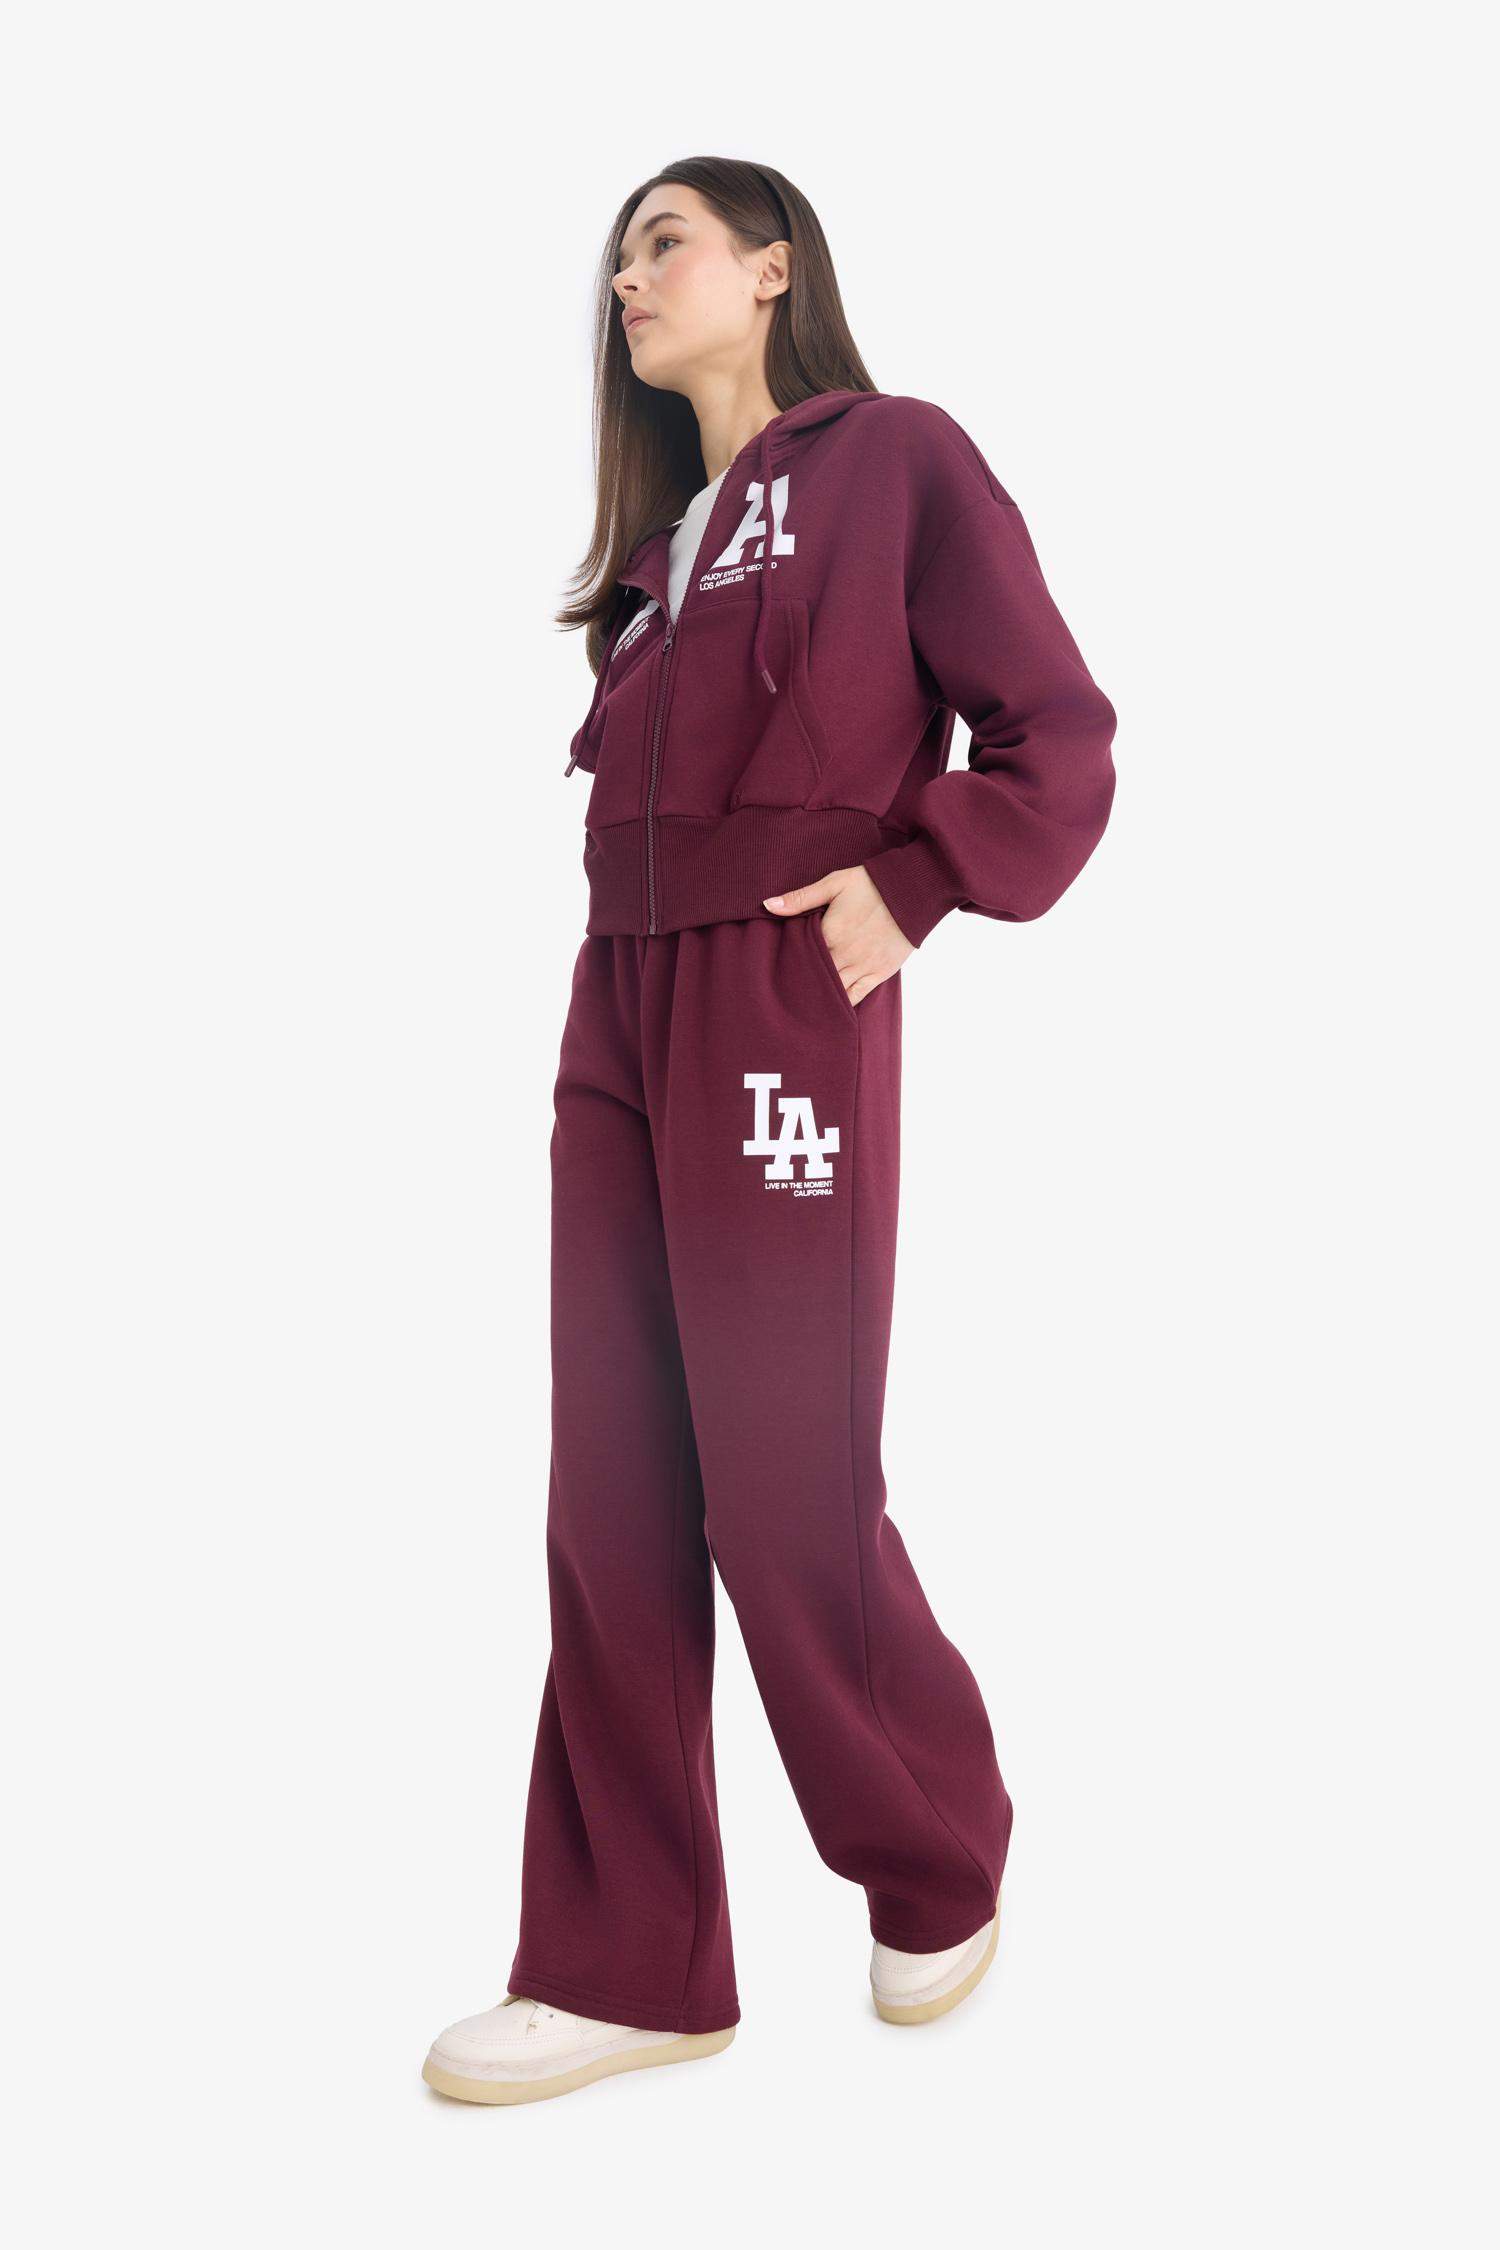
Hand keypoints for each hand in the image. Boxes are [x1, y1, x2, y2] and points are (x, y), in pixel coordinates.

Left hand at [762, 865, 913, 1005]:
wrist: (912, 892)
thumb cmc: (871, 884)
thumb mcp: (834, 883)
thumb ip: (801, 897)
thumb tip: (767, 905)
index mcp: (830, 934)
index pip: (800, 957)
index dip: (788, 965)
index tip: (775, 972)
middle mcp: (845, 955)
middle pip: (815, 978)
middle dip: (801, 985)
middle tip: (782, 996)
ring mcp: (863, 966)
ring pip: (834, 991)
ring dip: (819, 997)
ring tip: (802, 1007)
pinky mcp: (879, 973)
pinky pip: (857, 996)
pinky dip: (843, 1004)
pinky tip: (830, 1010)